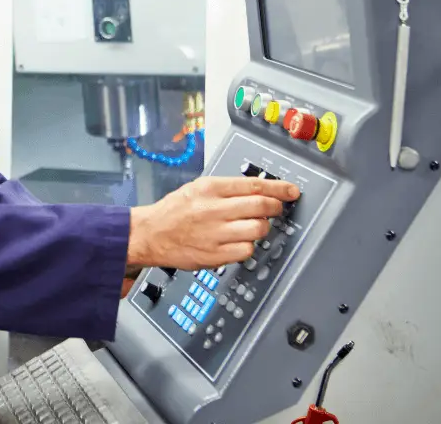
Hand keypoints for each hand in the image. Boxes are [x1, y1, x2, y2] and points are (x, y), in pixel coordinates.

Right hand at [126, 176, 299, 270]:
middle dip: (275, 208)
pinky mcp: (215, 255)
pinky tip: (239, 243)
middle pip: (261, 206)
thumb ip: (226, 189)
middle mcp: (214, 209)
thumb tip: (258, 191)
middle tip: (276, 209)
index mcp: (210, 188)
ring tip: (252, 228)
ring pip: (258, 230)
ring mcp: (215, 233)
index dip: (279, 188)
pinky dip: (248, 247)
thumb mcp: (197, 188)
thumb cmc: (173, 211)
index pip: (254, 185)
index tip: (291, 191)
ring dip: (261, 229)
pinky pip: (247, 251)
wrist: (149, 234)